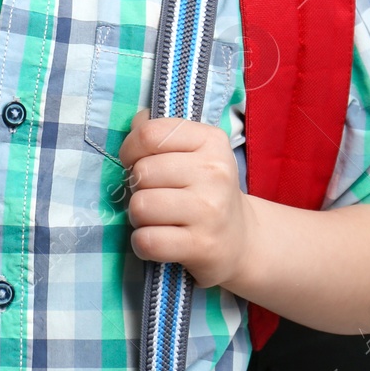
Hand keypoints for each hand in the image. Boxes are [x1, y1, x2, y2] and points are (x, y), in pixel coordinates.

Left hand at [117, 109, 256, 289]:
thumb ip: (161, 132)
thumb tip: (133, 125)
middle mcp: (214, 172)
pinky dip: (142, 243)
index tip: (135, 162)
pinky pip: (147, 240)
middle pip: (142, 172)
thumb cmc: (205, 188)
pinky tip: (157, 237)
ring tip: (156, 217)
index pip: (149, 134)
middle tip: (154, 194)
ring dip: (138, 216)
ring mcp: (209, 210)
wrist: (239, 238)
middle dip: (136, 187)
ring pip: (140, 206)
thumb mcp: (194, 150)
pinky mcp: (201, 245)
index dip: (130, 149)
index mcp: (210, 140)